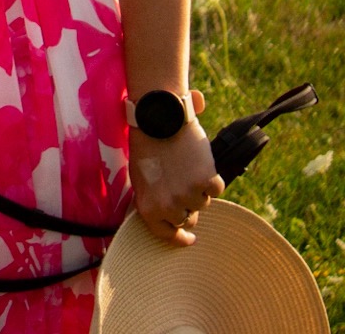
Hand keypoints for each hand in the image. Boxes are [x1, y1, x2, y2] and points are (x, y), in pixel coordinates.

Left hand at [129, 94, 223, 244]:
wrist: (158, 117)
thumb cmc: (146, 144)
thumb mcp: (140, 177)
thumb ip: (153, 200)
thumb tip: (171, 219)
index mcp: (149, 207)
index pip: (166, 234)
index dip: (179, 237)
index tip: (189, 238)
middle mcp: (169, 206)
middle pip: (188, 219)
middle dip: (188, 206)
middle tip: (184, 186)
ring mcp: (188, 194)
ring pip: (203, 203)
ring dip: (199, 189)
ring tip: (186, 166)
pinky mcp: (205, 181)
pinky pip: (216, 189)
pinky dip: (212, 178)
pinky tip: (201, 163)